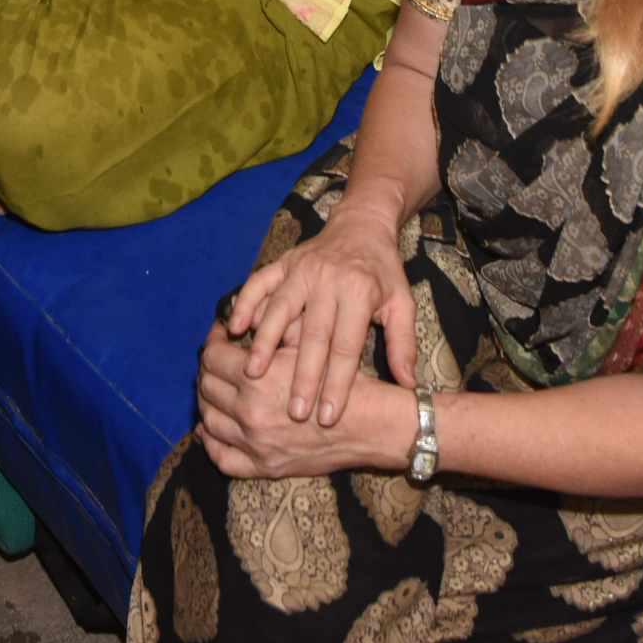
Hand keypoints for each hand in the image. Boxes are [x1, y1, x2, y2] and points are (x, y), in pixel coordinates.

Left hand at [196, 318, 417, 480]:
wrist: (370, 425)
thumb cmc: (340, 379)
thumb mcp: (304, 348)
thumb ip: (269, 337)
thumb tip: (238, 325)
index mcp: (258, 380)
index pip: (213, 357)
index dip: (213, 341)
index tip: (220, 336)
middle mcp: (250, 413)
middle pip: (207, 386)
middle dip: (208, 368)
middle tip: (218, 359)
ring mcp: (254, 445)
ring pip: (209, 420)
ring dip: (207, 400)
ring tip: (216, 388)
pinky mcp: (263, 467)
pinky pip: (222, 458)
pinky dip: (210, 442)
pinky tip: (209, 429)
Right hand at [222, 208, 416, 429]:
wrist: (362, 225)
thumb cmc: (383, 272)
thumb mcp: (402, 303)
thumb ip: (404, 343)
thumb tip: (409, 385)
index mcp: (360, 292)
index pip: (346, 347)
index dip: (337, 384)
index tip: (329, 417)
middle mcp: (328, 280)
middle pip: (312, 335)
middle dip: (302, 376)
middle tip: (294, 412)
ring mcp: (301, 269)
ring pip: (279, 309)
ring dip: (265, 342)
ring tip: (253, 374)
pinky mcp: (282, 262)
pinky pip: (259, 282)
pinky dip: (245, 303)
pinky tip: (233, 328)